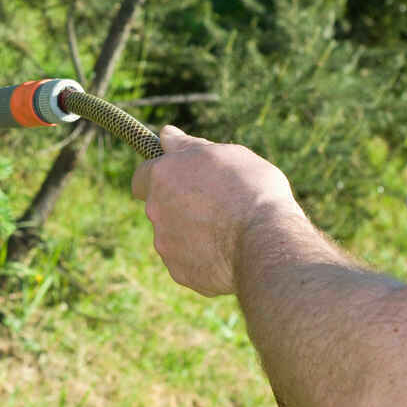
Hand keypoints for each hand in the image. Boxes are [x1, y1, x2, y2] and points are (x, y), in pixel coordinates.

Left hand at [131, 126, 303, 295]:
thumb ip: (188, 146)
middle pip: (160, 207)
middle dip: (180, 205)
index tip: (177, 180)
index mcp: (162, 176)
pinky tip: (228, 251)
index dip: (158, 178)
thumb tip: (166, 134)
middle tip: (216, 204)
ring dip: (192, 231)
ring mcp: (165, 244)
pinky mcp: (179, 271)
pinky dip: (203, 257)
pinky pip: (188, 261)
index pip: (141, 177)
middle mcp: (155, 210)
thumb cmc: (250, 189)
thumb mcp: (225, 154)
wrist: (265, 240)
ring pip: (174, 235)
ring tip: (228, 229)